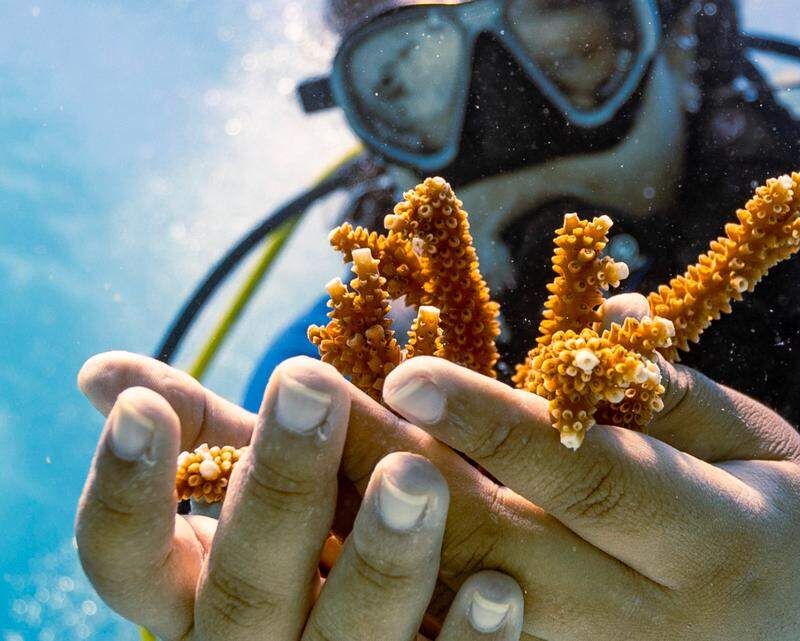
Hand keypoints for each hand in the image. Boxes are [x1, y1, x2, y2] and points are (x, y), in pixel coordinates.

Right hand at [75, 358, 524, 640]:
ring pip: (343, 639)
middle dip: (279, 489)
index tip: (144, 405)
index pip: (126, 561)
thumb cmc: (316, 551)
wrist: (388, 636)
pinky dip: (466, 639)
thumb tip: (102, 373)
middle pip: (246, 591)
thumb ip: (208, 441)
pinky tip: (499, 587)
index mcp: (198, 597)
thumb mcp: (263, 498)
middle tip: (312, 389)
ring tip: (416, 476)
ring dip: (381, 560)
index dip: (127, 490)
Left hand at [79, 291, 799, 640]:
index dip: (499, 429)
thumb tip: (594, 329)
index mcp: (710, 545)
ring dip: (343, 537)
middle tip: (294, 396)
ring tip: (255, 463)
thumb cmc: (778, 523)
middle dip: (387, 471)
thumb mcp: (766, 447)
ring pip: (447, 608)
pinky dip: (368, 593)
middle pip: (493, 548)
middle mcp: (637, 621)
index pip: (591, 484)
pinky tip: (286, 543)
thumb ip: (679, 394)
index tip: (406, 369)